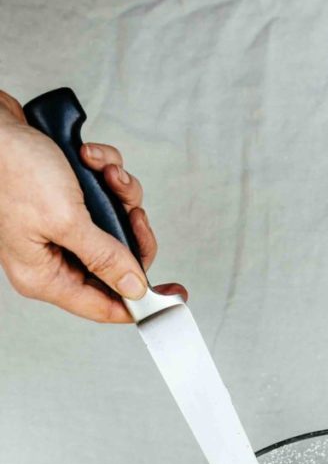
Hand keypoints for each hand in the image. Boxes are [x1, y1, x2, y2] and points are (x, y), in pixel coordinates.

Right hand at [0, 90, 185, 320]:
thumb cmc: (11, 168)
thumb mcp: (66, 221)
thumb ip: (104, 258)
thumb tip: (134, 287)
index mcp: (45, 276)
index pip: (104, 306)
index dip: (142, 302)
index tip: (175, 295)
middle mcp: (53, 257)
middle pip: (118, 264)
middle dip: (132, 231)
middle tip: (135, 213)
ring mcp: (60, 228)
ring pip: (117, 225)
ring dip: (120, 194)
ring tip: (106, 172)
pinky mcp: (66, 199)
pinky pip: (105, 195)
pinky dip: (106, 172)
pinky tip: (90, 156)